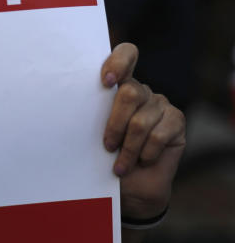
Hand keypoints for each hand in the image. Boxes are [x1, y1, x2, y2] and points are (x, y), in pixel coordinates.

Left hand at [101, 43, 185, 220]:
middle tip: (107, 146)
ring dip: (128, 148)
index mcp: (118, 86)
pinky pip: (159, 134)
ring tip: (120, 166)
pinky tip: (142, 161)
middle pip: (130, 92)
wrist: (130, 188)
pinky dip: (146, 153)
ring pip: (141, 120)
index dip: (119, 62)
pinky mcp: (176, 121)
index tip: (105, 82)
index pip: (126, 54)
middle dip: (115, 124)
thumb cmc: (104, 158)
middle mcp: (141, 91)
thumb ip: (90, 116)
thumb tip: (64, 106)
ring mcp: (160, 104)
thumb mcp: (91, 135)